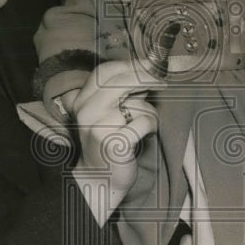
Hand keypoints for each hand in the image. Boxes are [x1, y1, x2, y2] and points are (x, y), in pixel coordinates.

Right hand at [72, 60, 162, 200]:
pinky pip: (145, 122)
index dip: (129, 65)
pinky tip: (145, 136)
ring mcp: (99, 126)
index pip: (105, 72)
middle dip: (146, 79)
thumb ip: (120, 93)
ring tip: (143, 126)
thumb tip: (147, 70)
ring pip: (137, 104)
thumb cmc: (109, 142)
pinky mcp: (114, 142)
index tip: (149, 66)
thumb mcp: (106, 113)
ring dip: (149, 114)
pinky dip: (151, 128)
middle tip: (162, 83)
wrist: (99, 179)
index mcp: (82, 100)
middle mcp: (87, 111)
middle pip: (122, 81)